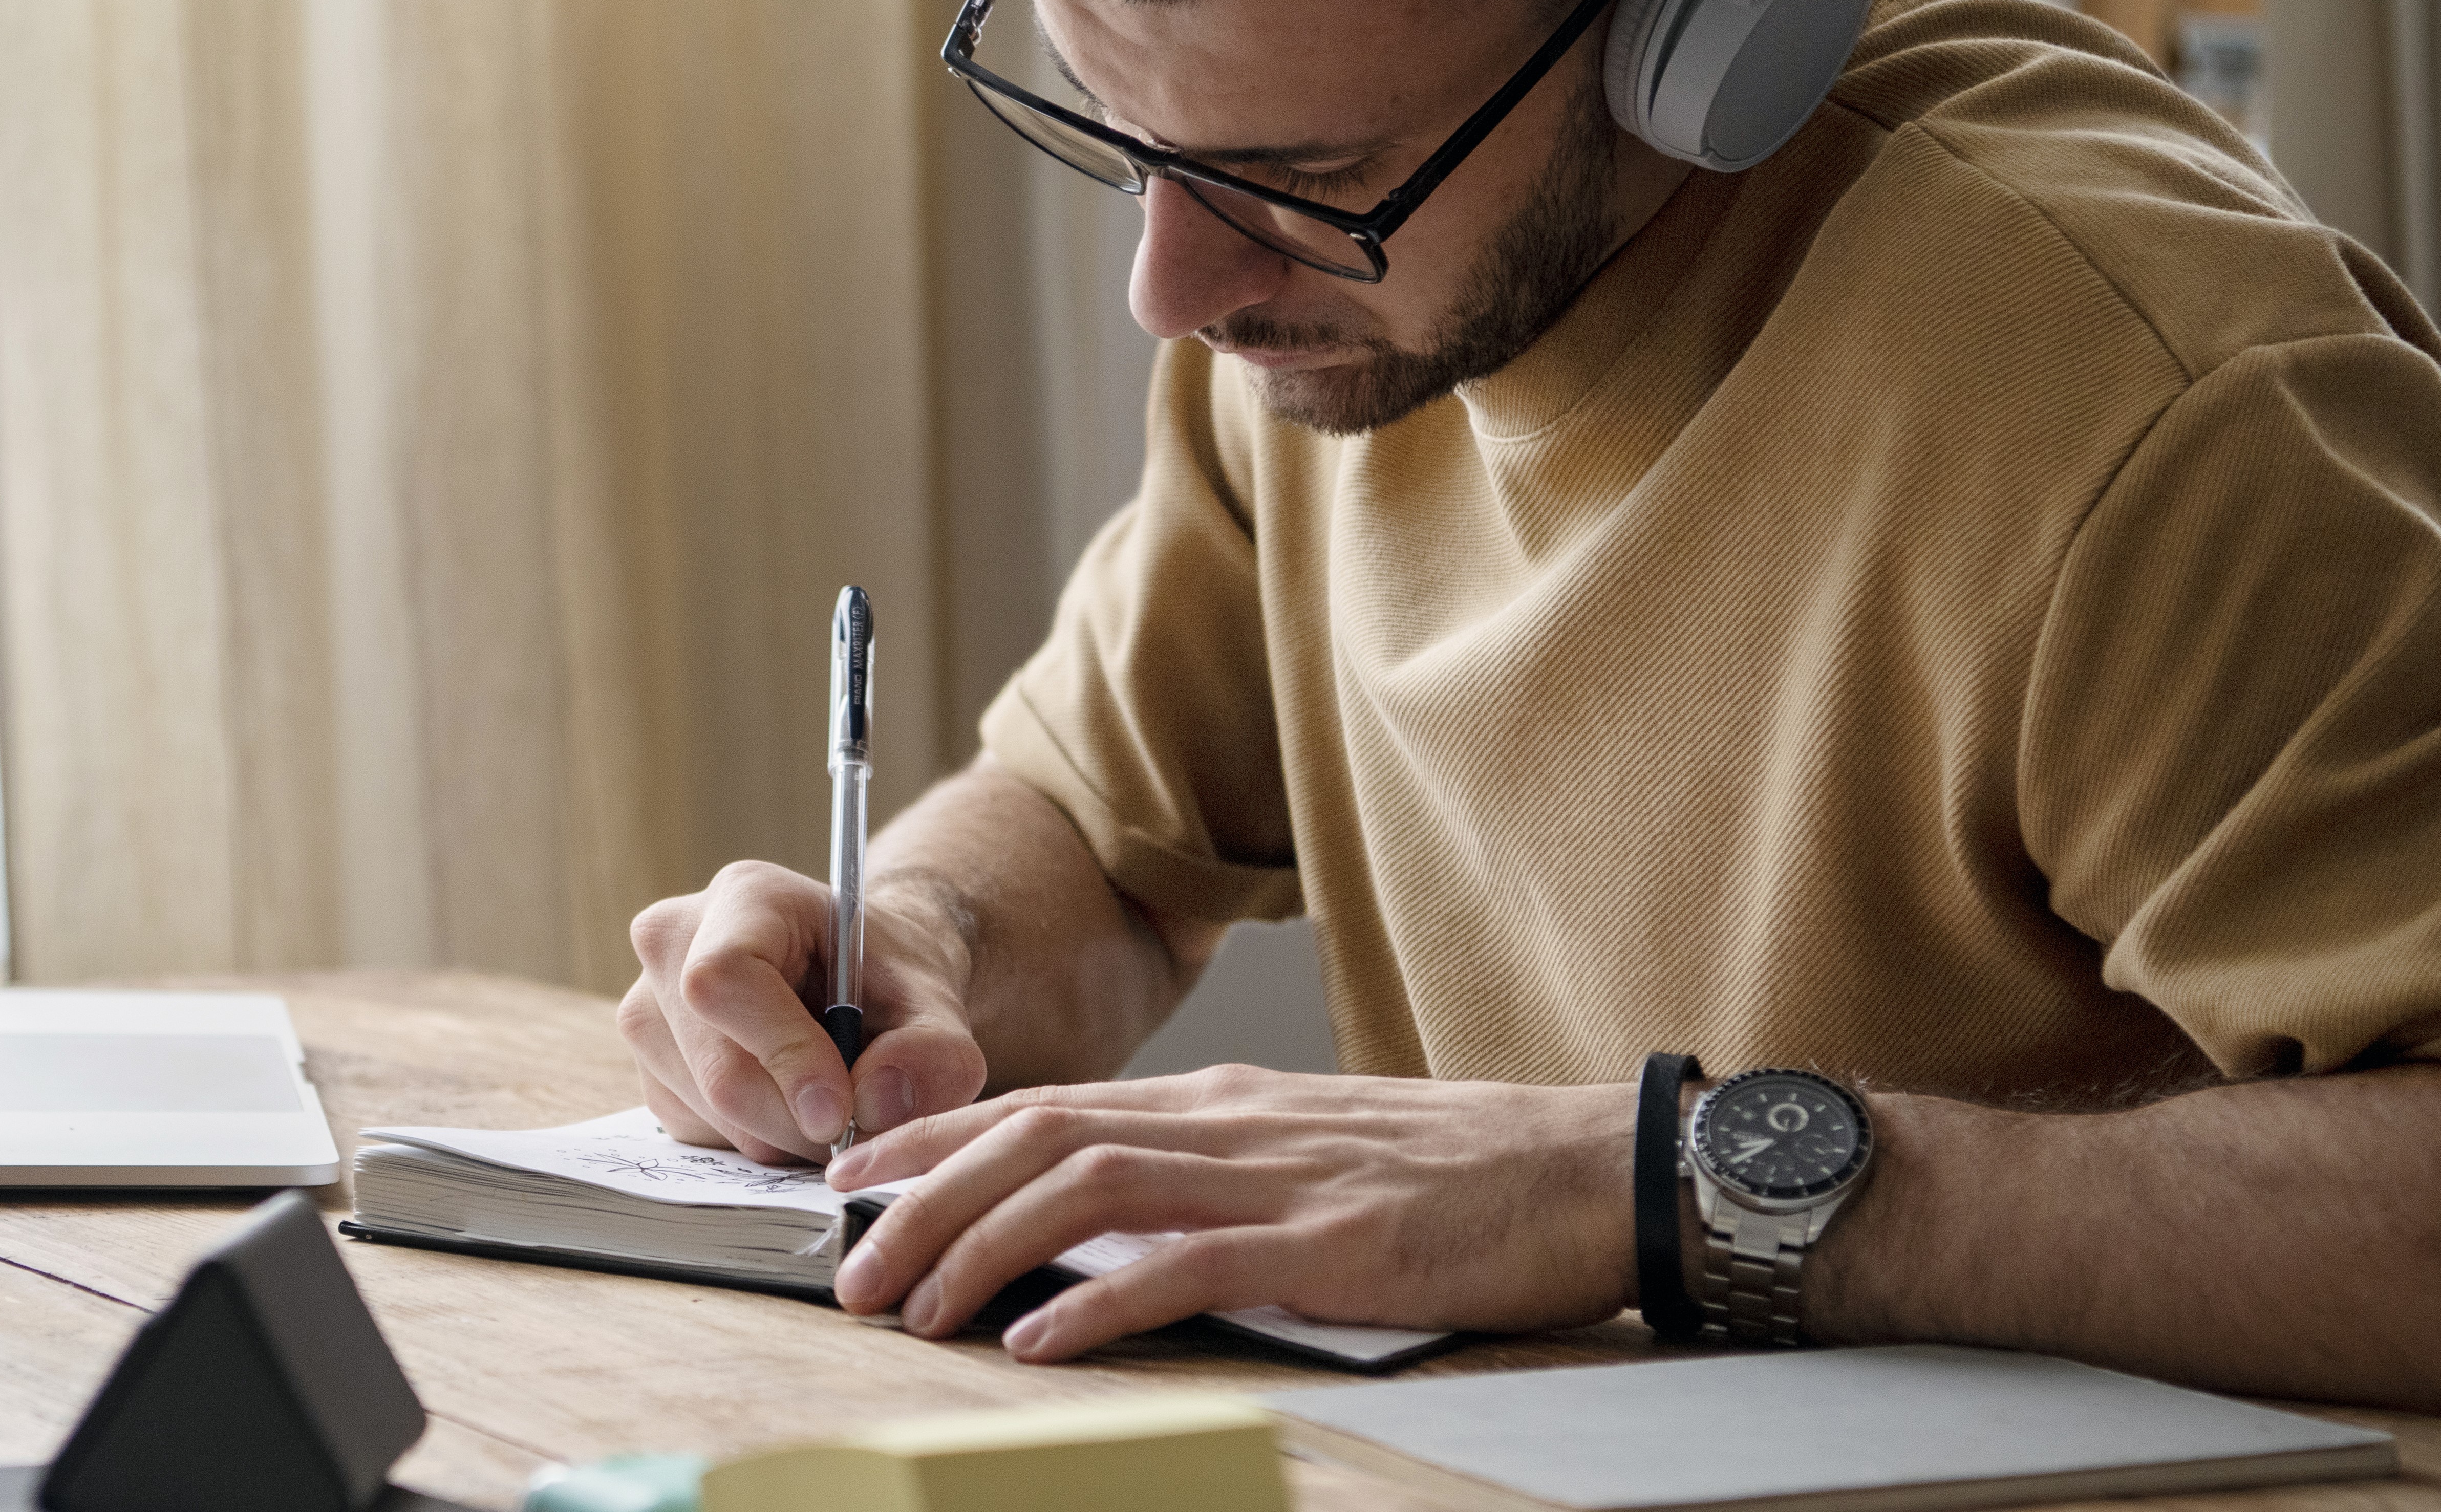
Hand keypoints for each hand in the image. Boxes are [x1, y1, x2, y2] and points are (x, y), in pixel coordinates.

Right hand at [618, 861, 988, 1163]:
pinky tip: (788, 1103)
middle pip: (717, 1067)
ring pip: (707, 1110)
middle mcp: (673, 941)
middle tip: (856, 1128)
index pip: (725, 980)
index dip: (783, 1054)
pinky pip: (697, 1132)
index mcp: (744, 897)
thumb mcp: (935, 1004)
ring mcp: (647, 1006)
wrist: (860, 984)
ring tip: (830, 1103)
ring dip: (781, 1135)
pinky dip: (755, 1139)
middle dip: (796, 1119)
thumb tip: (876, 1103)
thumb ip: (931, 1053)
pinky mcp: (649, 1066)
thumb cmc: (890, 980)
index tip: (841, 1111)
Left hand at [823, 1065, 1630, 1359]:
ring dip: (982, 1247)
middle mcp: (1229, 1123)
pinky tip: (1039, 1337)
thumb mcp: (1309, 1151)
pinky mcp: (1328, 1242)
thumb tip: (1113, 1210)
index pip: (1045, 1103)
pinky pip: (1186, 1263)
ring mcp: (1277, 1178)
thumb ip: (1211, 1170)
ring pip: (1084, 1191)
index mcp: (1222, 1103)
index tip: (855, 1178)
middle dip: (924, 1200)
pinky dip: (1099, 1299)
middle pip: (1036, 1139)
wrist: (1591, 1167)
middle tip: (849, 1265)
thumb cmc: (1460, 1175)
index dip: (936, 1139)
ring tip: (915, 1305)